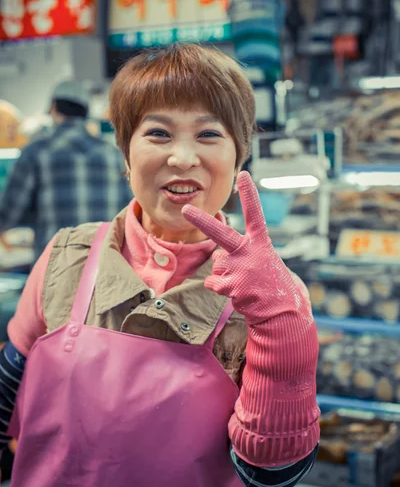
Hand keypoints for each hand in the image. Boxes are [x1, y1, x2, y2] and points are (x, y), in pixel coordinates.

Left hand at [182, 171, 301, 324]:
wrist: (282, 313)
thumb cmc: (271, 284)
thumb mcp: (262, 261)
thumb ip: (241, 253)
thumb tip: (216, 257)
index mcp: (260, 243)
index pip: (255, 214)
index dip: (249, 194)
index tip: (243, 174)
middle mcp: (249, 252)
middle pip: (221, 233)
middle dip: (200, 220)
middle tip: (185, 209)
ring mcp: (240, 268)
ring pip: (216, 265)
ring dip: (224, 275)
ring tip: (244, 284)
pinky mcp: (232, 285)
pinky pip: (212, 283)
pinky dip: (220, 289)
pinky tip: (239, 293)